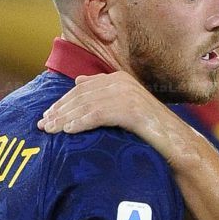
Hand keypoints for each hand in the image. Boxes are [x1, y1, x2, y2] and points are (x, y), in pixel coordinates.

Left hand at [36, 72, 188, 164]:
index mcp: (118, 78)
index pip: (81, 88)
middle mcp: (121, 82)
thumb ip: (104, 93)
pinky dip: (80, 123)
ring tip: (50, 130)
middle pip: (80, 95)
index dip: (62, 102)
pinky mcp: (131, 109)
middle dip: (59, 110)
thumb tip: (78, 80)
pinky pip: (98, 115)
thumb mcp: (125, 106)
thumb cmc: (149, 128)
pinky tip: (67, 131)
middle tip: (42, 125)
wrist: (176, 141)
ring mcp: (127, 94)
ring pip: (86, 105)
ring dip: (64, 118)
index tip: (47, 115)